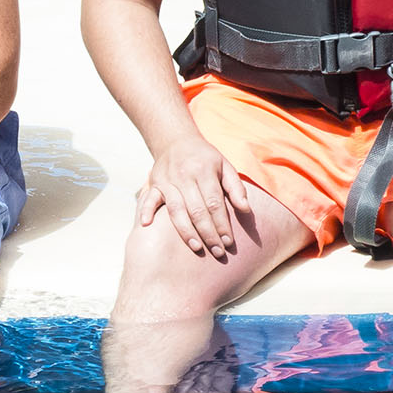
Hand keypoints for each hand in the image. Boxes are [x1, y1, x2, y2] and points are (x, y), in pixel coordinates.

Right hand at [138, 135, 250, 258]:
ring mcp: (167, 181)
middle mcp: (185, 176)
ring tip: (197, 248)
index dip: (222, 223)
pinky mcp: (154, 184)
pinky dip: (146, 211)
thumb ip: (236, 188)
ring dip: (185, 231)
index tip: (229, 241)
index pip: (214, 202)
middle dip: (208, 233)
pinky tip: (147, 225)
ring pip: (176, 209)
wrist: (176, 140)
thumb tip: (245, 210)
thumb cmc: (205, 158)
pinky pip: (149, 199)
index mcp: (204, 171)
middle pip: (196, 210)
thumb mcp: (225, 166)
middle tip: (218, 252)